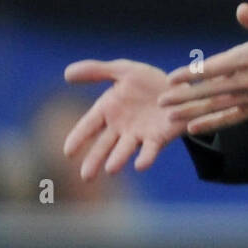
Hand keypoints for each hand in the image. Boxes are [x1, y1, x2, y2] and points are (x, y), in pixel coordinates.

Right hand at [62, 59, 187, 177]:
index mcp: (108, 110)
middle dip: (94, 159)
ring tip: (110, 170)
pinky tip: (140, 165)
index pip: (89, 125)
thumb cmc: (149, 82)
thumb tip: (66, 73)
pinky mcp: (158, 138)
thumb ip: (96, 71)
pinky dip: (146, 158)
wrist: (181, 89)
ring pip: (125, 149)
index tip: (67, 152)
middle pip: (104, 145)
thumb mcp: (123, 70)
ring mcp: (139, 134)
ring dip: (118, 159)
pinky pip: (150, 149)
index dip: (78, 138)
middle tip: (85, 177)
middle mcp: (121, 127)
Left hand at [157, 2, 247, 133]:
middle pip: (208, 91)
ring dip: (191, 112)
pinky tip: (194, 128)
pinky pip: (229, 119)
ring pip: (214, 107)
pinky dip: (211, 124)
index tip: (171, 79)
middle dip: (183, 97)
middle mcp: (245, 81)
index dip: (191, 74)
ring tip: (169, 117)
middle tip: (160, 101)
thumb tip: (241, 9)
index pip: (213, 68)